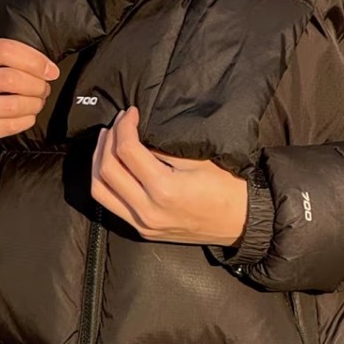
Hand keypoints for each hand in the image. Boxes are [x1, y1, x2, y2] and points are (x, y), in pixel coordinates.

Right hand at [0, 39, 58, 152]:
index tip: (50, 70)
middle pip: (12, 79)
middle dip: (37, 84)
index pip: (5, 50)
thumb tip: (44, 67)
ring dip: (34, 103)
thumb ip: (0, 55)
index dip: (35, 60)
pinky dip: (27, 119)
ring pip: (14, 106)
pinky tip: (26, 115)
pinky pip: (10, 126)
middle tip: (43, 87)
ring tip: (36, 101)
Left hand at [90, 107, 247, 245]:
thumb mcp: (198, 159)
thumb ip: (162, 150)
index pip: (127, 150)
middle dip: (108, 140)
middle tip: (118, 123)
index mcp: (163, 190)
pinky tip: (113, 166)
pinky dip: (106, 182)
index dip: (124, 126)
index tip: (132, 112)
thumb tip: (138, 135)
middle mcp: (147, 210)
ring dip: (99, 162)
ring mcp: (143, 224)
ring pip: (100, 191)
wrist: (244, 222)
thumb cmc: (228, 187)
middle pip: (106, 170)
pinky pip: (111, 204)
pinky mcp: (144, 231)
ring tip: (107, 141)